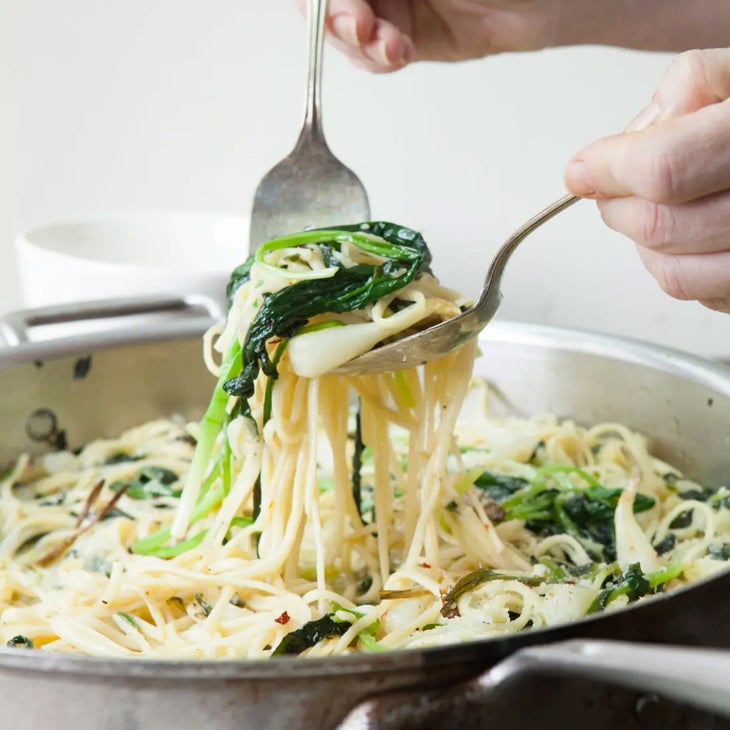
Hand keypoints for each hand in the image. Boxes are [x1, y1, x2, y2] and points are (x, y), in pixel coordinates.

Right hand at [306, 0, 566, 72]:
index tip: (331, 4)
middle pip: (326, 2)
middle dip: (337, 17)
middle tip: (360, 27)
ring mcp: (387, 2)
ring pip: (345, 30)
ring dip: (360, 43)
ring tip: (391, 46)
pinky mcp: (401, 37)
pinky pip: (372, 55)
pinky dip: (379, 59)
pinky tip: (397, 53)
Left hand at [565, 49, 729, 313]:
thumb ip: (687, 89)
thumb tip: (632, 138)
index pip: (663, 168)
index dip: (609, 170)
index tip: (583, 169)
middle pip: (658, 225)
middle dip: (616, 206)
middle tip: (610, 186)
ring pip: (672, 272)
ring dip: (641, 243)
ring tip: (650, 206)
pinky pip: (698, 293)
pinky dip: (674, 266)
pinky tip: (687, 233)